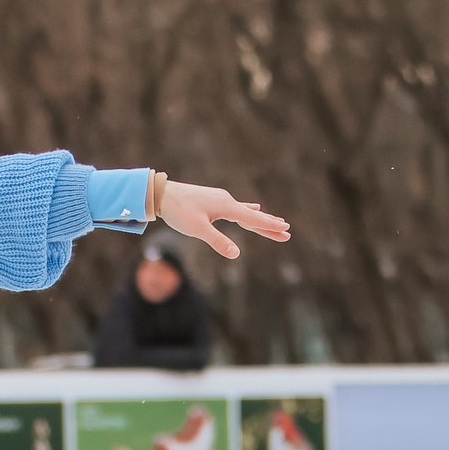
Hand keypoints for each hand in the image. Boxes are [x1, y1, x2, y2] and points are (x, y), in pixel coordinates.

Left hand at [157, 182, 290, 258]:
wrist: (161, 194)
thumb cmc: (178, 211)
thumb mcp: (198, 229)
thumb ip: (218, 241)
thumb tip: (236, 254)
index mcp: (226, 206)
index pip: (253, 218)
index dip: (269, 225)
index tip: (286, 229)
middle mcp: (226, 201)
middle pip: (253, 216)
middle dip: (269, 225)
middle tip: (287, 232)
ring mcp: (220, 200)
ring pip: (245, 212)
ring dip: (260, 219)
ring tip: (275, 222)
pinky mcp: (213, 201)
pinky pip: (235, 207)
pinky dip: (246, 210)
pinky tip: (252, 207)